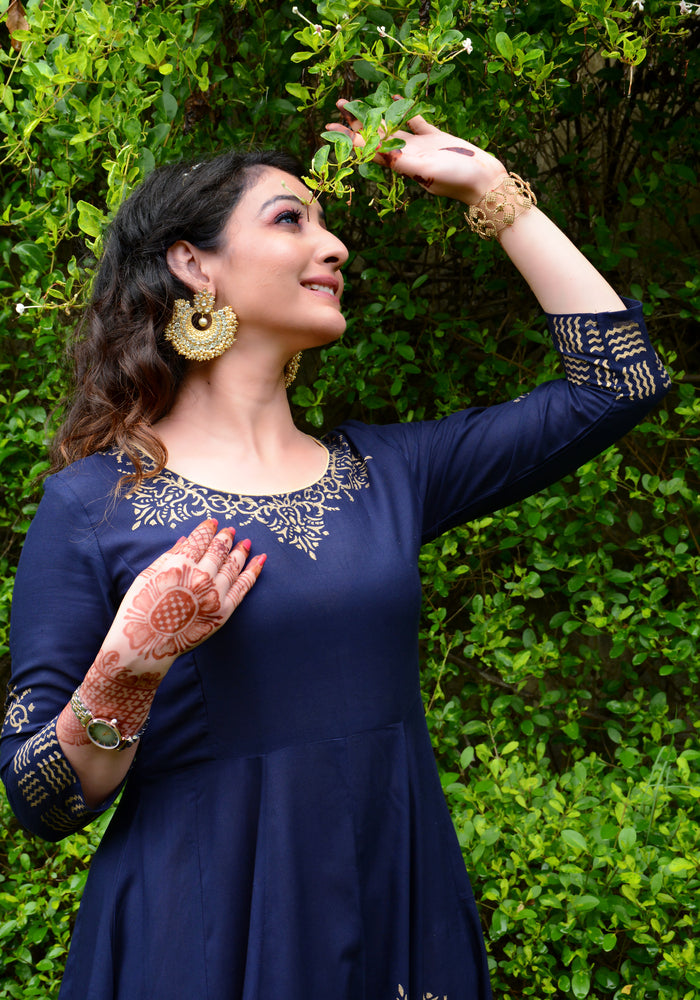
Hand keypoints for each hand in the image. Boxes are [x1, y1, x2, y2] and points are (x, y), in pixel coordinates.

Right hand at [107, 518, 264, 668]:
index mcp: (180, 565)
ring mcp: (214, 594)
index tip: (213, 522)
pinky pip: (243, 587)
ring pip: (233, 566)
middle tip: (230, 530)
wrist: (146, 645)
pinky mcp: (224, 611)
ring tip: (245, 542)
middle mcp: (200, 577)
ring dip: (241, 551)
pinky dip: (253, 571)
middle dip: (225, 538)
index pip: (199, 540)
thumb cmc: (140, 610)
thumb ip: (169, 556)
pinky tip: (260, 560)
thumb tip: (186, 540)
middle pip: (218, 550)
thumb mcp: (147, 576)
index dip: (207, 529)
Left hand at [325, 100, 506, 205]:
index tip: (330, 128)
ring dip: (377, 114)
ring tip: (360, 102)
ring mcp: (420, 146)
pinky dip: (407, 109)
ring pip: (393, 127)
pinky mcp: (436, 138)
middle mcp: (406, 155)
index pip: (368, 148)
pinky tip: (398, 97)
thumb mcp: (426, 171)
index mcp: (401, 164)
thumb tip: (375, 151)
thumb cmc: (455, 178)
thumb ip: (402, 161)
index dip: (348, 138)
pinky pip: (416, 121)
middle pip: (375, 136)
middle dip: (357, 122)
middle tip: (340, 106)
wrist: (484, 180)